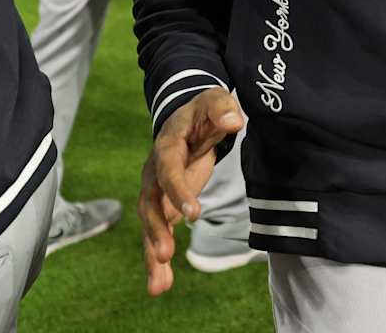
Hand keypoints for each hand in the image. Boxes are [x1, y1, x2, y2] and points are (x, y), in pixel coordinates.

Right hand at [138, 87, 244, 295]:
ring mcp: (156, 191)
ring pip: (150, 225)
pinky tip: (161, 285)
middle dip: (156, 230)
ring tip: (159, 285)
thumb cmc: (204, 110)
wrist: (187, 118)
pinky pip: (157, 234)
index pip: (169, 169)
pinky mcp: (162, 206)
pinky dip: (157, 260)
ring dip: (153, 254)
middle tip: (165, 254)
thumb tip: (235, 120)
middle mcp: (154, 172)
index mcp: (166, 146)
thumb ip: (222, 108)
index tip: (193, 214)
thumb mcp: (214, 100)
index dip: (178, 190)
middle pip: (150, 203)